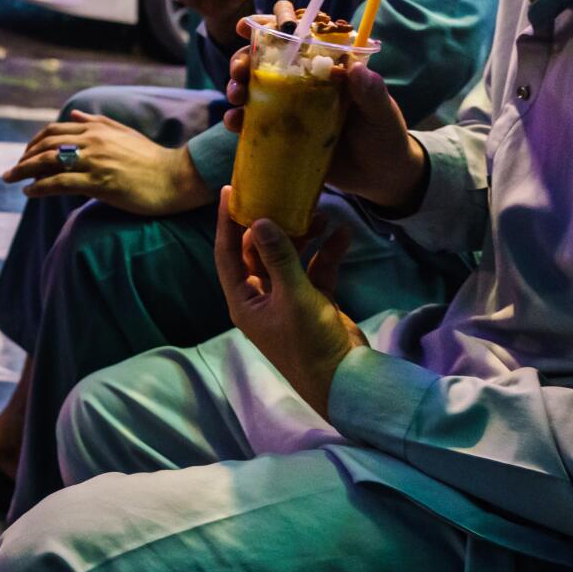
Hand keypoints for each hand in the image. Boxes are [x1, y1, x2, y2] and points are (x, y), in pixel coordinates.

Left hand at [2, 111, 209, 215]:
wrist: (176, 177)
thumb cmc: (151, 158)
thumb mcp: (124, 133)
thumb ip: (97, 122)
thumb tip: (73, 116)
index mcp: (97, 129)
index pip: (54, 132)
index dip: (33, 143)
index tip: (24, 156)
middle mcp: (93, 142)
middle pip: (46, 145)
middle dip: (23, 158)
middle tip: (11, 172)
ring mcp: (95, 162)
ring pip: (48, 163)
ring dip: (24, 171)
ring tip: (11, 180)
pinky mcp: (99, 183)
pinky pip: (60, 183)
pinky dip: (40, 187)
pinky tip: (29, 192)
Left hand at [212, 195, 365, 420]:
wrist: (346, 380)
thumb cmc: (310, 343)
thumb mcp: (294, 297)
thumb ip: (279, 257)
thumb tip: (260, 221)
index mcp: (244, 300)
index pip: (227, 254)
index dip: (226, 222)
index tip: (228, 191)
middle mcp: (261, 298)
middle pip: (257, 252)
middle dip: (269, 225)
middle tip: (277, 194)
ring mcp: (288, 299)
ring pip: (289, 258)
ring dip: (303, 236)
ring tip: (319, 212)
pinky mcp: (314, 300)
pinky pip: (316, 269)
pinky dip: (327, 253)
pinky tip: (342, 235)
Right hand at [221, 12, 429, 212]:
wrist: (379, 176)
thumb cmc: (384, 136)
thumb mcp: (382, 113)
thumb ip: (372, 93)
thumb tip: (358, 69)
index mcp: (327, 65)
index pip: (298, 34)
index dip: (271, 24)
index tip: (249, 26)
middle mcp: (303, 80)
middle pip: (264, 57)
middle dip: (243, 57)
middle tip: (239, 70)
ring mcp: (289, 105)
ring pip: (252, 85)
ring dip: (235, 85)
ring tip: (235, 96)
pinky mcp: (279, 131)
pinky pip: (252, 121)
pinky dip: (236, 118)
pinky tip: (233, 122)